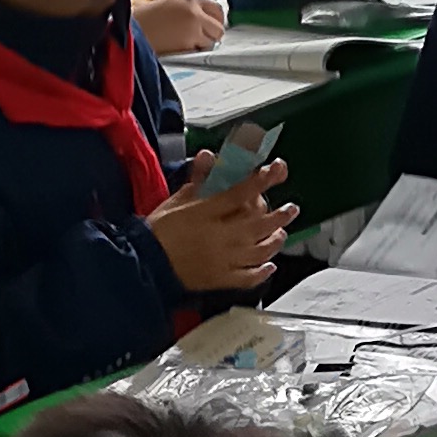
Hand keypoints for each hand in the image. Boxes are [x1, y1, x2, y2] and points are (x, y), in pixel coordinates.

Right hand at [136, 0, 227, 58]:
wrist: (132, 30)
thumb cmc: (143, 20)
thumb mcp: (168, 6)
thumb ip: (188, 11)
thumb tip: (202, 21)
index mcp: (189, 0)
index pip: (217, 9)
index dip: (217, 20)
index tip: (214, 26)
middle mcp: (194, 11)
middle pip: (219, 27)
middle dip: (212, 35)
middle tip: (202, 40)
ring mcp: (193, 27)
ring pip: (212, 41)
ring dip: (204, 45)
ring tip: (188, 45)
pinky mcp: (188, 43)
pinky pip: (200, 51)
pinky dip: (194, 52)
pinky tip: (181, 49)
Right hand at [148, 161, 294, 293]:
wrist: (144, 264)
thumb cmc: (158, 232)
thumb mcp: (176, 201)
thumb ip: (197, 180)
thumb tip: (208, 156)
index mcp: (205, 214)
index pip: (239, 193)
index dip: (261, 180)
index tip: (277, 170)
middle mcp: (219, 237)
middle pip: (257, 224)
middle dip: (279, 215)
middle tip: (291, 208)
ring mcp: (222, 261)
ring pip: (258, 251)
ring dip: (274, 241)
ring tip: (282, 233)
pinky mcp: (220, 280)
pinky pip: (247, 278)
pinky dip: (262, 272)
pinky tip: (270, 265)